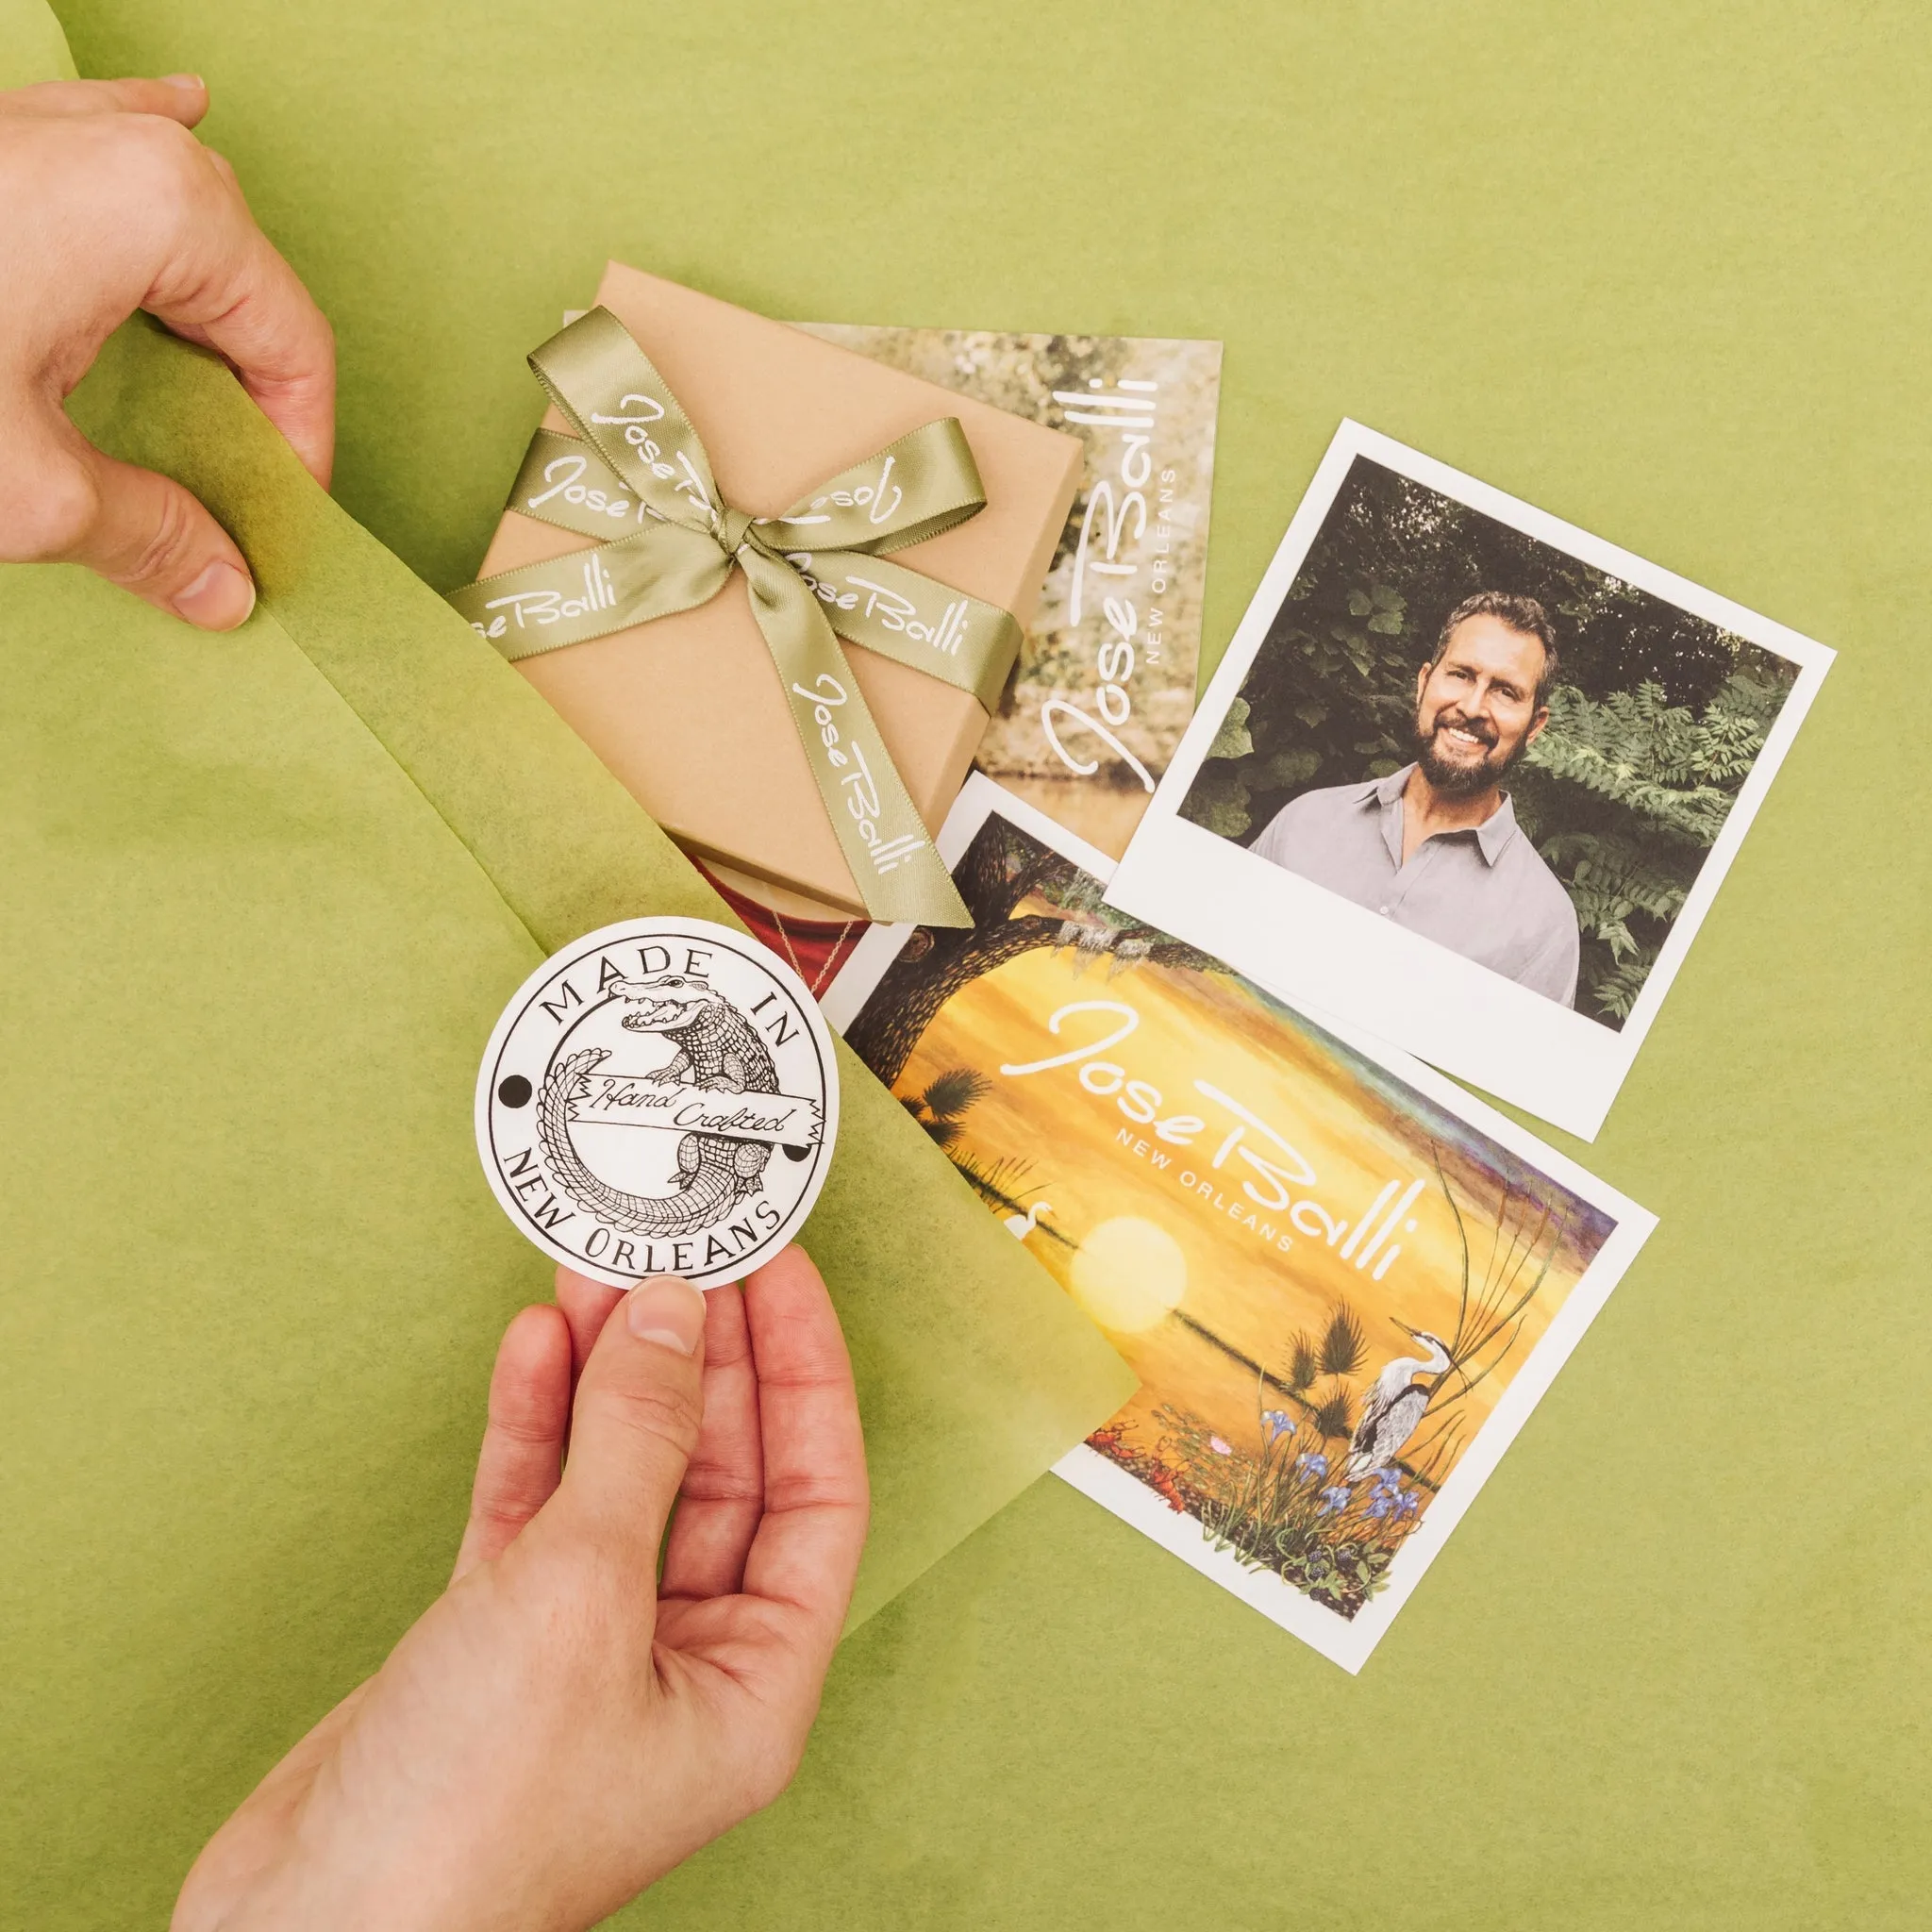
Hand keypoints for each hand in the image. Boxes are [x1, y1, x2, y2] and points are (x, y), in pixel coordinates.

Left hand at [0, 76, 333, 627]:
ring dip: (202, 298)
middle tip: (227, 482)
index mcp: (165, 210)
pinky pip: (105, 127)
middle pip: (242, 279)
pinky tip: (176, 118)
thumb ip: (147, 535)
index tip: (272, 527)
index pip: (293, 346)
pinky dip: (145, 150)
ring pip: (179, 208)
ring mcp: (39, 126)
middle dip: (246, 387)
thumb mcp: (22, 485)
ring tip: (214, 378)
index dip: (298, 451)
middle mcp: (114, 144)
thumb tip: (220, 587)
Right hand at [173, 1246, 868, 1930]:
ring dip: (608, 1374)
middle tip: (680, 1254)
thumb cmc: (473, 1814)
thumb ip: (636, 1443)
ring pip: (620, 1476)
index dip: (804, 1371)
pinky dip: (535, 1423)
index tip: (779, 1273)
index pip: (817, 1488)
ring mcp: (585, 1647)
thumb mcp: (582, 1595)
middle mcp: (684, 1662)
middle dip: (696, 1358)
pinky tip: (534, 1346)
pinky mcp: (495, 1637)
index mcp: (755, 1682)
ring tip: (597, 1273)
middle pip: (719, 1471)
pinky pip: (535, 1504)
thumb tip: (672, 1316)